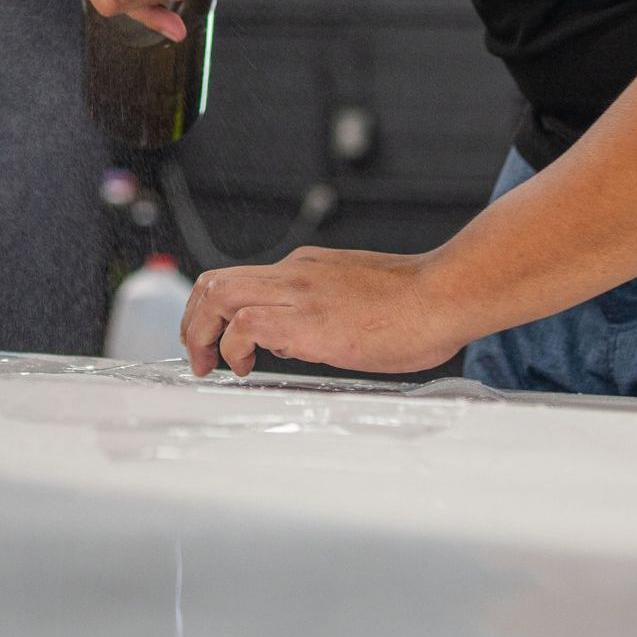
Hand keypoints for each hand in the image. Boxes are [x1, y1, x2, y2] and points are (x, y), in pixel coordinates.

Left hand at [179, 247, 470, 377]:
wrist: (442, 295)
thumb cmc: (415, 306)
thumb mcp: (355, 302)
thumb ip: (320, 314)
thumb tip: (293, 341)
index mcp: (307, 269)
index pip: (241, 280)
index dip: (215, 312)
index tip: (215, 343)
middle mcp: (294, 273)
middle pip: (215, 281)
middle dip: (194, 321)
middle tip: (200, 357)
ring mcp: (298, 292)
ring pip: (219, 293)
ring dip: (202, 332)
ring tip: (210, 364)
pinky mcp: (306, 320)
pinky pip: (245, 324)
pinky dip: (233, 346)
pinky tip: (246, 367)